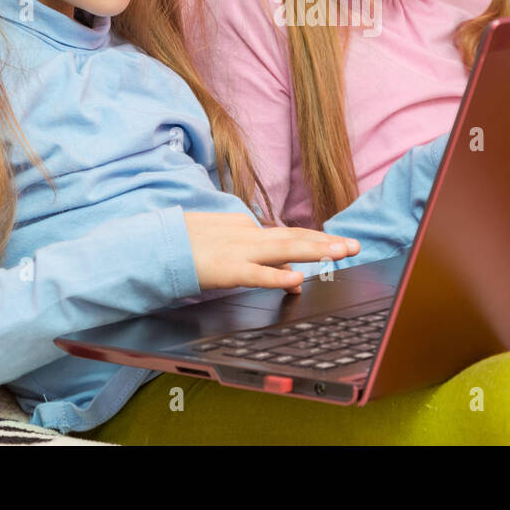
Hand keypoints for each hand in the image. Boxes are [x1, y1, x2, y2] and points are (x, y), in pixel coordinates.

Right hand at [183, 211, 359, 293]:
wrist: (154, 246)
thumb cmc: (186, 246)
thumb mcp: (226, 245)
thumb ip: (260, 259)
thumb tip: (291, 274)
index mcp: (246, 229)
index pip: (289, 234)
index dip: (317, 238)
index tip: (339, 243)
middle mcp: (247, 235)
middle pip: (293, 237)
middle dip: (326, 242)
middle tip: (355, 246)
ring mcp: (237, 251)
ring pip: (282, 250)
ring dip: (313, 251)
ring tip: (339, 254)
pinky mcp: (224, 270)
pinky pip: (254, 274)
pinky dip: (276, 276)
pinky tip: (296, 279)